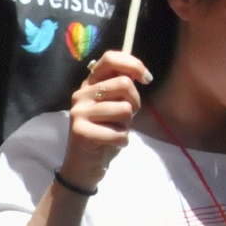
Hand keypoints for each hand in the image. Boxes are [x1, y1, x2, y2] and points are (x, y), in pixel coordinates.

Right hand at [60, 50, 150, 191]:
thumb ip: (122, 89)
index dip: (133, 64)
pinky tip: (111, 144)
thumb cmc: (104, 134)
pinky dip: (122, 141)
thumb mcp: (115, 107)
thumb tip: (139, 74)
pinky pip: (118, 132)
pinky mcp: (80, 131)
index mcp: (90, 84)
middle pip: (124, 84)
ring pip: (124, 109)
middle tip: (126, 118)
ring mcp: (78, 112)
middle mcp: (81, 94)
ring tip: (114, 132)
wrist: (84, 166)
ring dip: (127, 125)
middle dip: (135, 103)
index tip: (146, 79)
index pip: (110, 59)